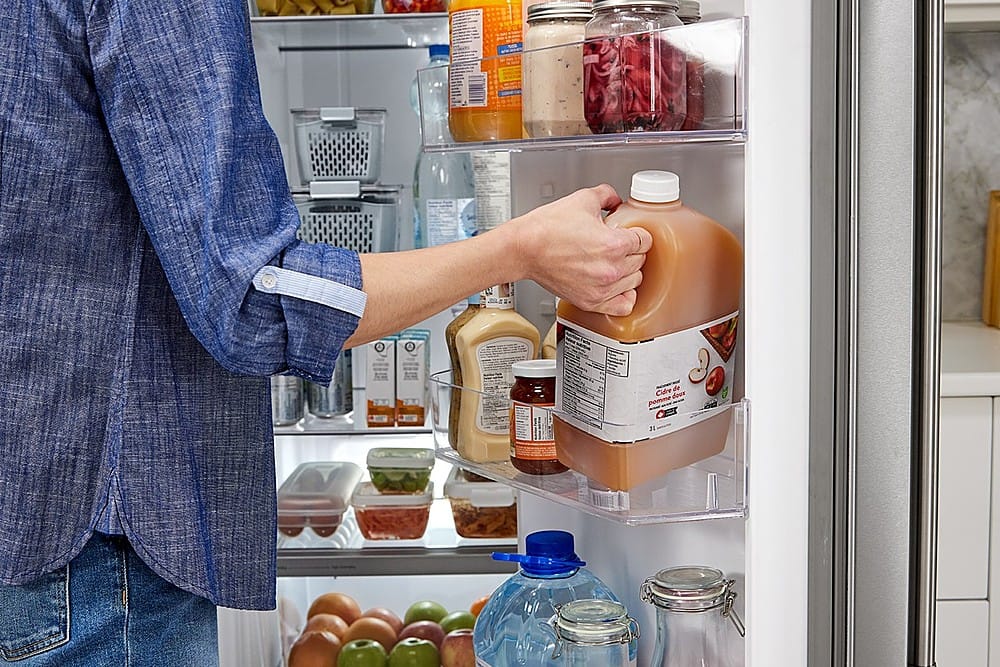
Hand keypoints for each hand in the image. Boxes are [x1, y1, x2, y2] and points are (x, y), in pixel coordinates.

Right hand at [510, 184, 651, 315]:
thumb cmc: (546, 228)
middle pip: (641, 260)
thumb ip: (607, 195)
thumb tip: (616, 201)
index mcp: (614, 244)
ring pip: (635, 281)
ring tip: (612, 262)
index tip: (628, 233)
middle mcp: (611, 269)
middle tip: (615, 245)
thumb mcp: (582, 199)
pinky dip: (623, 296)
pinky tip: (614, 285)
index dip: (636, 233)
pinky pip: (623, 305)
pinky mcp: (591, 301)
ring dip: (627, 271)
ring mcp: (602, 288)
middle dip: (631, 251)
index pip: (645, 240)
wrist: (523, 249)